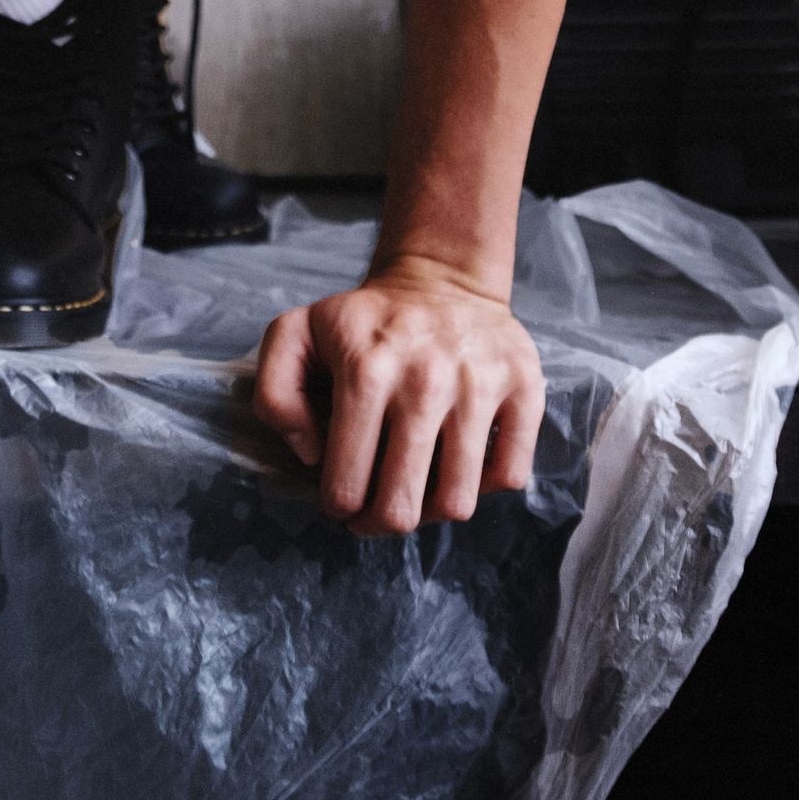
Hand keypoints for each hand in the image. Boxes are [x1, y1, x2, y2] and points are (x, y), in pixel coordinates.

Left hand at [253, 256, 544, 534]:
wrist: (442, 277)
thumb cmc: (365, 321)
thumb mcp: (296, 334)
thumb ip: (275, 395)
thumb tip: (310, 453)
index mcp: (365, 371)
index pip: (347, 488)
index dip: (339, 506)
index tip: (343, 495)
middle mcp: (425, 380)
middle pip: (403, 508)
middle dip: (382, 522)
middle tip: (378, 507)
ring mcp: (480, 384)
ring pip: (459, 502)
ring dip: (433, 509)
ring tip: (418, 485)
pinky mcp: (524, 387)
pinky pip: (510, 475)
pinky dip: (485, 483)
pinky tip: (461, 461)